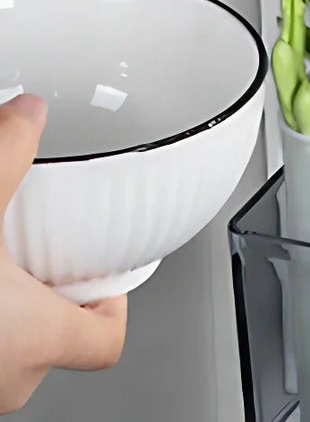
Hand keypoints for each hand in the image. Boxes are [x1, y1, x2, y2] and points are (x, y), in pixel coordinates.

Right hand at [0, 95, 127, 412]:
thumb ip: (8, 154)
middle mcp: (4, 383)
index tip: (100, 273)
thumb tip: (29, 113)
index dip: (110, 304)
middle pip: (54, 344)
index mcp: (36, 342)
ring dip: (4, 317)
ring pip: (7, 356)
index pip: (106, 341)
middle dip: (47, 298)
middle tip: (35, 257)